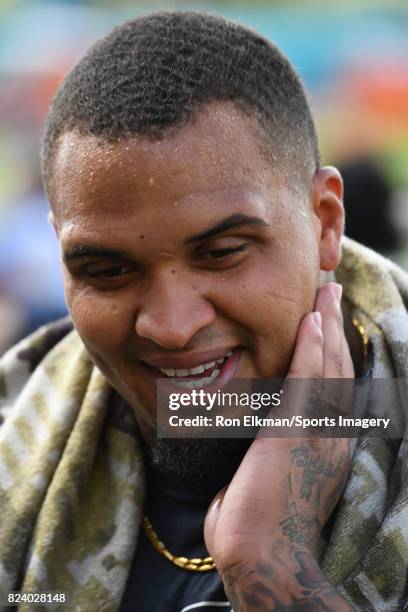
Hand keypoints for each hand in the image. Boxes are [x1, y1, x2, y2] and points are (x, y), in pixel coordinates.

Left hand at [204, 282, 355, 610]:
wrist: (260, 552)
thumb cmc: (256, 525)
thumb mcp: (269, 480)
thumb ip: (268, 453)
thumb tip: (252, 441)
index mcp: (327, 444)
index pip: (334, 388)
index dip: (332, 352)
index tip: (326, 325)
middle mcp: (331, 431)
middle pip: (337, 368)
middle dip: (335, 327)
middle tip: (332, 293)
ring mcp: (317, 428)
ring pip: (328, 364)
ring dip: (327, 324)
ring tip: (327, 291)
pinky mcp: (295, 428)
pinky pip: (308, 377)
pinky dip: (312, 345)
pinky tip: (313, 319)